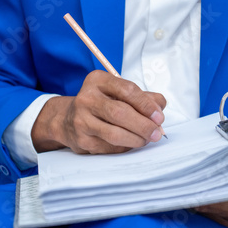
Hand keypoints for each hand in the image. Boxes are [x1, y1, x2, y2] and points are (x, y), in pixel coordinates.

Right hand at [31, 70, 165, 153]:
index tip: (159, 116)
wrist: (68, 119)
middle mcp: (87, 98)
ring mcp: (82, 120)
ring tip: (146, 139)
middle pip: (120, 113)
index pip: (127, 90)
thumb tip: (160, 107)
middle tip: (156, 133)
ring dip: (136, 139)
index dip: (146, 104)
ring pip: (115, 133)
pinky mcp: (82, 140)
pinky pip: (110, 147)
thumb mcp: (118, 92)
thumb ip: (142, 97)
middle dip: (143, 125)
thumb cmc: (100, 103)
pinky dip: (125, 146)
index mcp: (98, 81)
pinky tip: (131, 143)